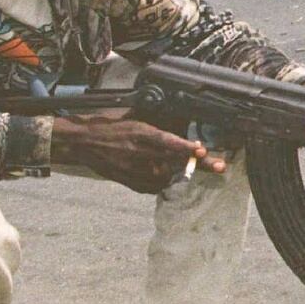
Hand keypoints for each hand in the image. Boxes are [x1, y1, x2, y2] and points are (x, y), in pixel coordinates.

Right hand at [52, 112, 224, 193]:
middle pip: (175, 161)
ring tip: (179, 162)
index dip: (185, 147)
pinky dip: (163, 178)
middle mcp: (140, 154)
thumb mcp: (135, 118)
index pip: (166, 142)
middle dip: (200, 164)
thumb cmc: (111, 127)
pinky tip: (159, 170)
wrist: (84, 143)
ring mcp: (136, 171)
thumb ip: (158, 125)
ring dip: (180, 170)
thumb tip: (183, 121)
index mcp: (141, 134)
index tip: (200, 150)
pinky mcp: (133, 183)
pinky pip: (158, 185)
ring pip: (170, 175)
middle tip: (220, 165)